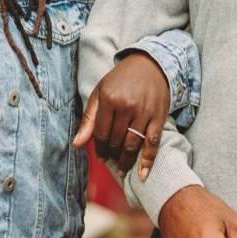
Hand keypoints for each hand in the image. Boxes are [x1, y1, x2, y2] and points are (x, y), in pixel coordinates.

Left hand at [73, 51, 168, 178]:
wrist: (150, 64)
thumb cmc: (122, 80)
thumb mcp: (100, 92)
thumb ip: (89, 118)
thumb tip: (77, 144)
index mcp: (109, 100)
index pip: (101, 134)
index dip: (99, 149)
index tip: (101, 157)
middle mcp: (127, 106)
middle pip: (116, 141)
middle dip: (112, 156)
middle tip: (111, 162)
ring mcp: (144, 112)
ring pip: (133, 145)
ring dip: (126, 161)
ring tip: (122, 169)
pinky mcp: (159, 116)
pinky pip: (153, 142)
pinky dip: (148, 160)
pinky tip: (143, 173)